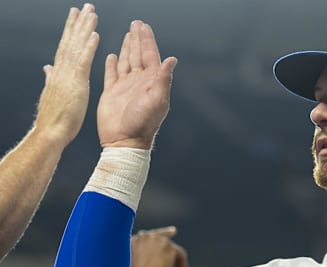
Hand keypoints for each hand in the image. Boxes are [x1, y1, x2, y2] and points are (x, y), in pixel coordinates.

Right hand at [33, 3, 98, 145]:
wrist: (52, 134)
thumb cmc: (55, 119)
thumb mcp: (54, 95)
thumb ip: (52, 78)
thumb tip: (48, 68)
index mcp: (60, 73)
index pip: (67, 47)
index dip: (72, 31)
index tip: (76, 17)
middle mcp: (63, 71)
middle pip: (72, 42)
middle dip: (78, 23)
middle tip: (85, 7)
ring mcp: (68, 76)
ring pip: (77, 47)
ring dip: (85, 29)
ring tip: (91, 13)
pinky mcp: (76, 84)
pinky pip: (83, 62)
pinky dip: (89, 48)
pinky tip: (95, 35)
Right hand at [97, 21, 176, 148]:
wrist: (124, 140)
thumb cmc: (144, 123)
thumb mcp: (157, 100)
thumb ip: (163, 79)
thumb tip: (172, 59)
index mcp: (151, 81)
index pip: (150, 55)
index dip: (147, 39)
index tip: (144, 26)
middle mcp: (139, 81)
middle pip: (138, 54)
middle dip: (137, 38)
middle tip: (136, 23)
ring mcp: (125, 86)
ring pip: (126, 61)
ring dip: (127, 47)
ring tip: (128, 34)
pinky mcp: (111, 92)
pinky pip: (111, 73)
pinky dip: (111, 63)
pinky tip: (112, 55)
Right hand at [130, 226, 187, 266]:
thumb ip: (144, 261)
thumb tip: (159, 264)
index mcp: (130, 242)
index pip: (148, 236)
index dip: (162, 234)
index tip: (173, 232)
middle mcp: (142, 237)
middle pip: (163, 241)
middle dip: (170, 256)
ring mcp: (155, 239)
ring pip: (172, 250)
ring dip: (174, 266)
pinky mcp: (167, 246)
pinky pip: (180, 255)